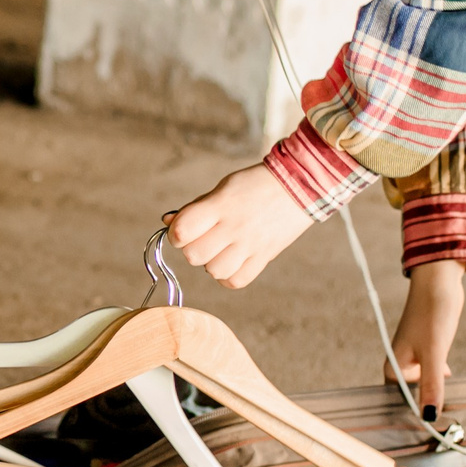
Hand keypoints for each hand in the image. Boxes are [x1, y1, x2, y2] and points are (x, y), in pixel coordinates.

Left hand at [164, 163, 314, 288]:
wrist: (298, 186)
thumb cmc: (254, 185)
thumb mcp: (222, 187)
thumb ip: (195, 207)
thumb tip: (167, 222)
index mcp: (221, 205)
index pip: (182, 230)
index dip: (176, 233)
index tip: (184, 229)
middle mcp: (235, 227)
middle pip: (194, 255)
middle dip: (192, 248)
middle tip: (203, 238)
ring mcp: (251, 245)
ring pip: (214, 271)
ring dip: (211, 262)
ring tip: (220, 249)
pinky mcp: (264, 257)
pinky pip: (236, 280)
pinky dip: (229, 275)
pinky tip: (231, 261)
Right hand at [388, 259, 464, 415]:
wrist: (439, 283)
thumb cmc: (431, 313)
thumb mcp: (434, 354)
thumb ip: (432, 385)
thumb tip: (429, 416)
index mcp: (394, 367)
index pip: (398, 401)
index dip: (412, 415)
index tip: (429, 429)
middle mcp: (400, 363)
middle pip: (411, 394)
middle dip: (425, 405)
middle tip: (443, 422)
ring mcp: (414, 355)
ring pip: (424, 382)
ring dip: (434, 391)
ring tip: (448, 406)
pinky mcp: (427, 348)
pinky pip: (432, 370)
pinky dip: (439, 377)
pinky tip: (449, 377)